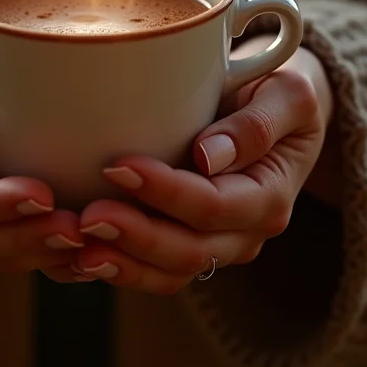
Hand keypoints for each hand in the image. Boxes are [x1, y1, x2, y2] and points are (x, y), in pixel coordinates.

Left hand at [73, 39, 334, 293]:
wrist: (277, 114)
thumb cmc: (278, 95)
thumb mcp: (288, 96)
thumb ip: (257, 125)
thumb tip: (210, 157)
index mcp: (269, 196)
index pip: (213, 204)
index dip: (166, 192)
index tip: (120, 166)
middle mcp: (245, 231)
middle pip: (188, 250)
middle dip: (136, 236)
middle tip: (88, 216)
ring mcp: (217, 243)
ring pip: (170, 271)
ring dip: (122, 263)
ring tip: (77, 250)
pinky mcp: (190, 241)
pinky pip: (156, 270)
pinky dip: (121, 268)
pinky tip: (81, 257)